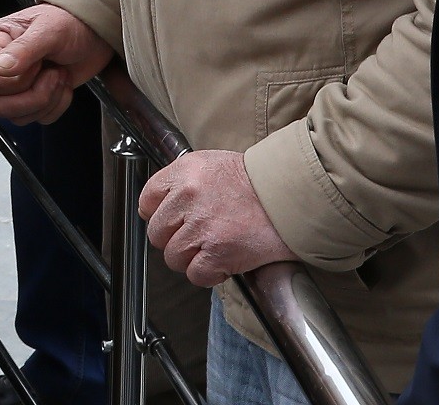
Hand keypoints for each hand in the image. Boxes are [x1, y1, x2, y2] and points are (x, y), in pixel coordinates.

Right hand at [0, 4, 112, 124]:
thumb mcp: (49, 30)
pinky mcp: (34, 99)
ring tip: (59, 75)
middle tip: (53, 73)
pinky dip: (57, 106)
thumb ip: (23, 49)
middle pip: (1, 105)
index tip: (38, 64)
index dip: (15, 81)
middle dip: (34, 96)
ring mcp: (17, 86)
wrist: (93, 34)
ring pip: (19, 116)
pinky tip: (63, 84)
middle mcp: (1, 67)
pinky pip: (39, 118)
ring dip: (47, 100)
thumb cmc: (69, 23)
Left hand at [140, 150, 290, 285]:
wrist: (292, 198)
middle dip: (173, 239)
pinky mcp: (219, 252)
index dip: (157, 214)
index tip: (169, 221)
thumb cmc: (257, 182)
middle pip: (157, 233)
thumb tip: (159, 205)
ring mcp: (202, 227)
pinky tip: (222, 262)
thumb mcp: (212, 164)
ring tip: (212, 248)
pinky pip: (195, 274)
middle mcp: (188, 198)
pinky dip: (209, 274)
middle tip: (195, 237)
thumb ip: (183, 181)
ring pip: (173, 257)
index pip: (147, 199)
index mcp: (184, 172)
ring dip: (191, 259)